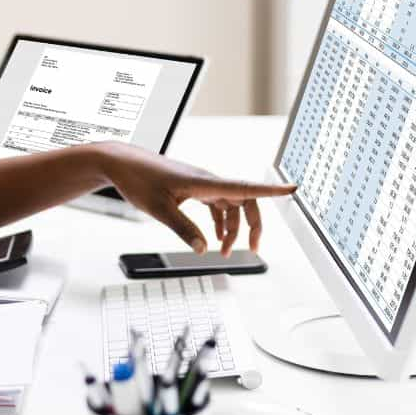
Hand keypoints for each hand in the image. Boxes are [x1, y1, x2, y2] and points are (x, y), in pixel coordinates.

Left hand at [96, 142, 296, 256]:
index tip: (294, 189)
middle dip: (253, 225)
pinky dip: (220, 222)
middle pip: (245, 200)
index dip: (272, 190)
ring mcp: (202, 183)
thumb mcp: (158, 209)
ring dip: (232, 228)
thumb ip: (183, 229)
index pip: (245, 187)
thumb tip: (204, 248)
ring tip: (225, 251)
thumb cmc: (138, 179)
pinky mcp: (194, 187)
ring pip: (231, 205)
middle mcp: (208, 180)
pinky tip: (214, 238)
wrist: (121, 163)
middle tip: (253, 249)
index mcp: (204, 182)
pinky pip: (217, 204)